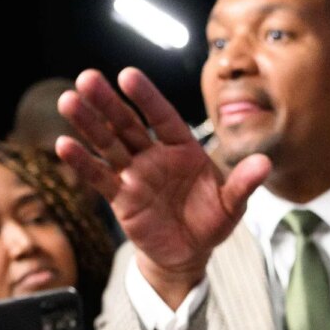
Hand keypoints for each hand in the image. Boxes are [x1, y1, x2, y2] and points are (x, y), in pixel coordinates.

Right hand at [56, 68, 270, 305]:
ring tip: (68, 101)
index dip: (146, 97)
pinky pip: (101, 178)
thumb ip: (243, 183)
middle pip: (128, 124)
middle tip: (87, 78)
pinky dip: (83, 163)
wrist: (190, 254)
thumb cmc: (210, 222)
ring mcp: (135, 175)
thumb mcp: (232, 204)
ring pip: (109, 144)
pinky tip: (64, 145)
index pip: (162, 117)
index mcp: (182, 148)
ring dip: (89, 124)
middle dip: (108, 102)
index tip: (127, 75)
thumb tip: (265, 163)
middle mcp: (155, 156)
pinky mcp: (122, 198)